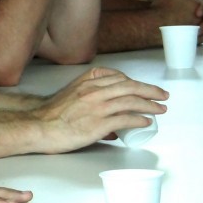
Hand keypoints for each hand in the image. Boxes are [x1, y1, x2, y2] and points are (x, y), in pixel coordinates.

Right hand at [33, 67, 168, 153]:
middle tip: (162, 95)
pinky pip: (125, 119)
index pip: (117, 77)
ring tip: (160, 109)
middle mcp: (93, 91)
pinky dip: (138, 119)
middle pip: (129, 86)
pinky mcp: (98, 123)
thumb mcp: (69, 96)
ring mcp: (97, 107)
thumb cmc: (51, 114)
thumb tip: (109, 122)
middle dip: (149, 90)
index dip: (134, 82)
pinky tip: (146, 121)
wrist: (39, 126)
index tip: (142, 87)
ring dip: (150, 104)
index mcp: (86, 82)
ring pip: (131, 101)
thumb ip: (88, 99)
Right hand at [151, 0, 202, 43]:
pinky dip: (199, 38)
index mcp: (196, 6)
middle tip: (194, 18)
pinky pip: (201, 40)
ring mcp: (196, 31)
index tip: (197, 10)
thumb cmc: (162, 8)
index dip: (202, 8)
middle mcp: (199, 19)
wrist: (155, 25)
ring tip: (196, 28)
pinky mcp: (191, 40)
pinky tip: (194, 37)